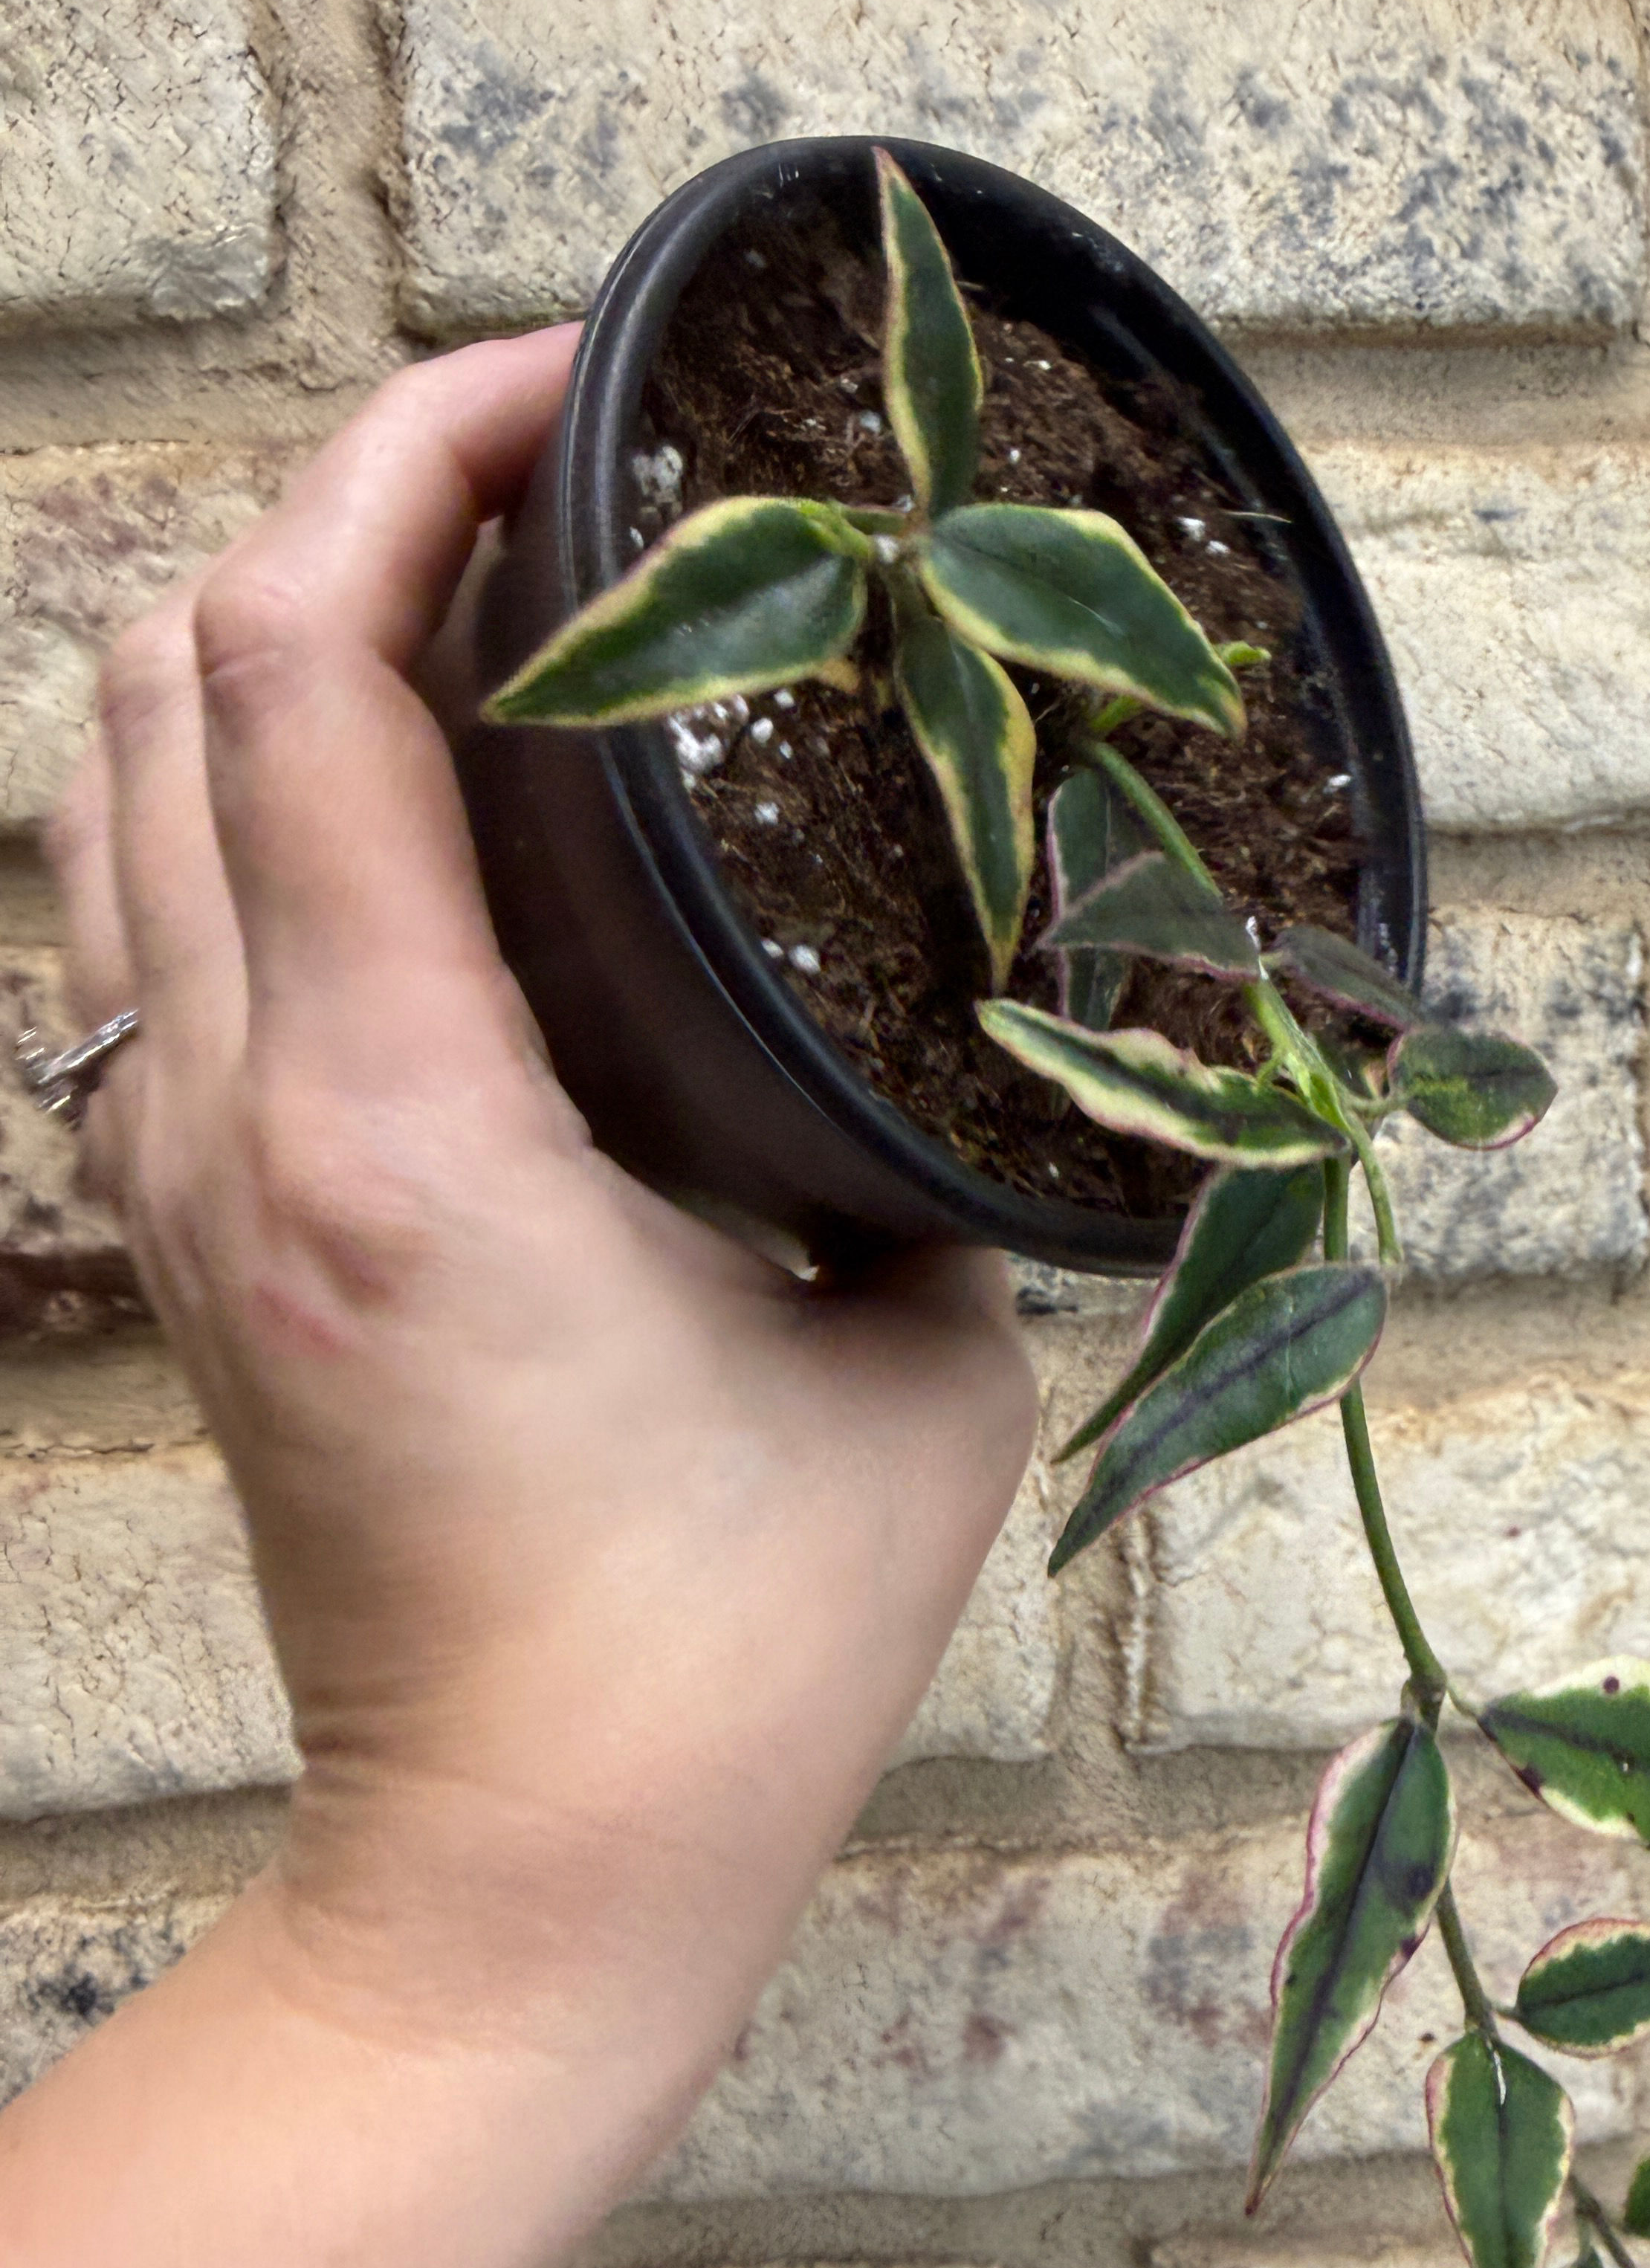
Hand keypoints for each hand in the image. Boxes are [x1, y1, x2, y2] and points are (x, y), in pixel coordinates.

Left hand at [46, 331, 1038, 2081]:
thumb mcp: (909, 1371)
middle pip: (158, 676)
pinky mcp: (189, 1247)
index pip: (304, 675)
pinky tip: (394, 810)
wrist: (518, 1882)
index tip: (562, 385)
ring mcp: (178, 1187)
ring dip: (257, 641)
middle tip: (536, 476)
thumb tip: (918, 1035)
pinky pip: (145, 930)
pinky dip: (233, 797)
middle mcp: (236, 1126)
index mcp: (407, 1132)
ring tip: (458, 604)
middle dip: (322, 506)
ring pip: (114, 793)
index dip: (407, 462)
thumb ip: (902, 1158)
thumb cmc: (725, 1662)